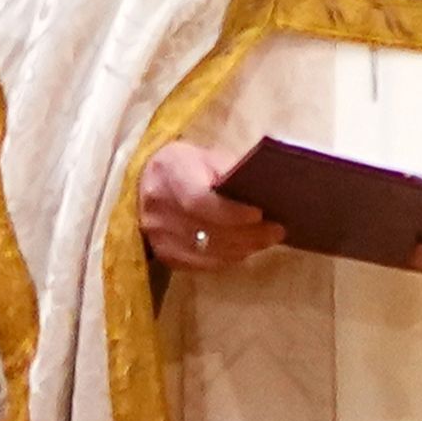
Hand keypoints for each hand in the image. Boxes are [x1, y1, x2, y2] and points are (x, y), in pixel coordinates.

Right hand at [138, 141, 280, 276]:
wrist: (144, 182)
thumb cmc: (183, 164)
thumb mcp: (204, 156)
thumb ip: (229, 171)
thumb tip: (265, 191)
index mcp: (169, 174)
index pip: (198, 201)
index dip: (231, 212)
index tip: (259, 214)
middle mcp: (159, 209)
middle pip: (208, 231)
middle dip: (248, 233)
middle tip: (277, 230)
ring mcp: (159, 237)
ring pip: (208, 252)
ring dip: (243, 248)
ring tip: (269, 239)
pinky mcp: (165, 255)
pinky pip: (203, 264)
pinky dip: (229, 257)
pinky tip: (246, 248)